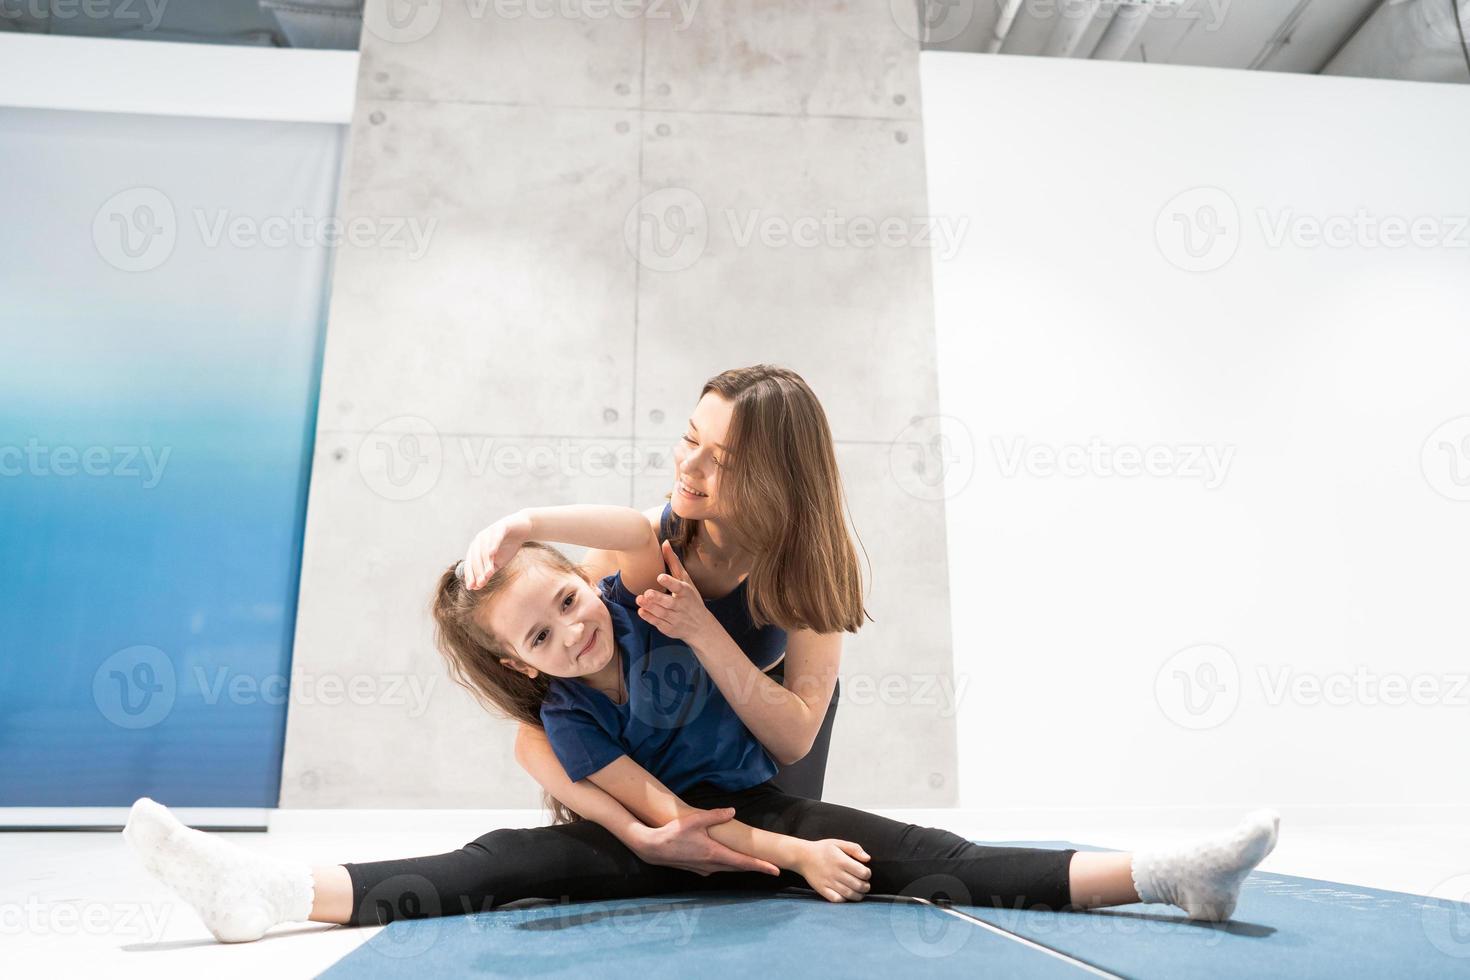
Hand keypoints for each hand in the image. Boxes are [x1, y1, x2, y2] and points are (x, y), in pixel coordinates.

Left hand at [463, 512, 533, 589]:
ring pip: (484, 549)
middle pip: (475, 557)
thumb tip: (476, 587)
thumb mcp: (498, 563)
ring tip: (488, 573)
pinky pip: (495, 537)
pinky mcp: (500, 527)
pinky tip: (492, 553)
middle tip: (481, 583)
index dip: (470, 575)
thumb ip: (487, 573)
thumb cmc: (508, 546)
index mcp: (476, 548)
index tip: (471, 587)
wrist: (522, 530)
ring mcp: (489, 532)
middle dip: (478, 571)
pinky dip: (493, 544)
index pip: (470, 563)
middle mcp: (480, 539)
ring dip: (485, 562)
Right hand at [625, 808, 780, 876]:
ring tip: (755, 863)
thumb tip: (732, 811)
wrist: (652, 848)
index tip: (775, 870)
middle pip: (739, 868)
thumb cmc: (672, 833)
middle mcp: (711, 865)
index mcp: (714, 854)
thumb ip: (715, 816)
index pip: (743, 863)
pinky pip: (719, 868)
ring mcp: (704, 869)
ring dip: (742, 866)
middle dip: (755, 867)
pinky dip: (729, 865)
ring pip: (729, 869)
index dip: (761, 866)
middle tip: (771, 867)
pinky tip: (730, 859)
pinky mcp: (697, 869)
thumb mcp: (694, 821)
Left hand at [635, 541, 717, 641]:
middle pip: (669, 603)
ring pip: (661, 613)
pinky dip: (649, 618)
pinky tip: (641, 610)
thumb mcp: (686, 580)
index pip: (678, 587)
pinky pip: (658, 623)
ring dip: (650, 607)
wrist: (701, 627)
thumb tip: (665, 543)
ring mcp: (675, 618)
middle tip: (647, 593)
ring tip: (640, 599)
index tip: (660, 577)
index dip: (670, 582)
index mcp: (686, 592)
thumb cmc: (692, 599)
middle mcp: (681, 606)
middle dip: (658, 598)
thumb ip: (674, 563)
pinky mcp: (669, 628)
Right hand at [792, 838, 871, 902]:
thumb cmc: (823, 849)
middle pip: (858, 885)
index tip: (866, 873)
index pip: (862, 872)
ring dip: (858, 895)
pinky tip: (847, 895)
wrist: (803, 856)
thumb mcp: (838, 843)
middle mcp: (836, 873)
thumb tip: (868, 858)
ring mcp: (829, 882)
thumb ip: (855, 848)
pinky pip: (837, 899)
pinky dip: (845, 900)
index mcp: (841, 861)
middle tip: (866, 885)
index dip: (867, 874)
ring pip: (849, 894)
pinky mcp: (822, 889)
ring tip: (860, 892)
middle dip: (866, 887)